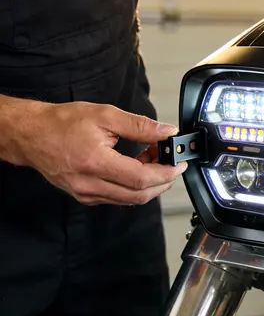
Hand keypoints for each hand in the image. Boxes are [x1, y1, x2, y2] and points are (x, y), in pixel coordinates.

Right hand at [17, 101, 185, 205]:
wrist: (32, 134)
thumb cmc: (61, 123)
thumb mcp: (105, 115)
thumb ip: (139, 126)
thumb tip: (166, 132)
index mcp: (95, 163)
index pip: (141, 178)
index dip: (166, 173)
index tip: (179, 163)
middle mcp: (90, 184)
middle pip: (139, 195)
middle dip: (162, 180)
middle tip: (171, 162)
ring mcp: (86, 194)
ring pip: (130, 199)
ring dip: (149, 183)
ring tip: (153, 160)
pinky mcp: (85, 196)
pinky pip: (117, 198)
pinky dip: (133, 186)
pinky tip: (136, 167)